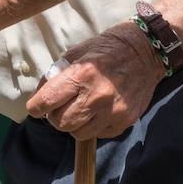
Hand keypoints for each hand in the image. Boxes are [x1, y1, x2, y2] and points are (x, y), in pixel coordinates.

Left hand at [25, 21, 165, 139]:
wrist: (147, 52)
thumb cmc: (108, 49)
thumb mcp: (77, 52)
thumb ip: (57, 74)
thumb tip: (41, 93)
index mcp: (81, 75)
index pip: (48, 101)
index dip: (36, 107)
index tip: (35, 107)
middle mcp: (96, 96)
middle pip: (61, 123)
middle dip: (54, 117)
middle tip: (58, 107)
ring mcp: (112, 112)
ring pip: (78, 133)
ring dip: (73, 124)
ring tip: (79, 109)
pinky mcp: (124, 122)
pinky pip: (98, 134)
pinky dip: (92, 126)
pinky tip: (97, 111)